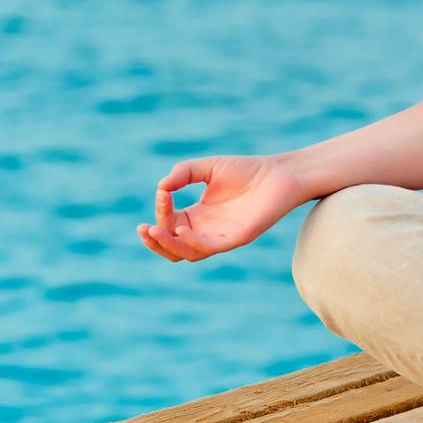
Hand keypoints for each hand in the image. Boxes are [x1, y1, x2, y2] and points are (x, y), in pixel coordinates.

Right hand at [137, 154, 306, 262]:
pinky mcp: (236, 238)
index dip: (161, 212)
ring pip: (187, 254)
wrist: (279, 173)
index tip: (162, 194)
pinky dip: (192, 242)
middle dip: (155, 241)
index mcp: (199, 216)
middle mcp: (207, 230)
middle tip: (143, 230)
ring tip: (155, 231)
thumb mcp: (207, 168)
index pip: (170, 224)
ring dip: (168, 245)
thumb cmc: (246, 170)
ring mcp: (221, 237)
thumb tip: (160, 188)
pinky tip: (182, 231)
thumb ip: (183, 174)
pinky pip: (210, 248)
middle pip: (173, 247)